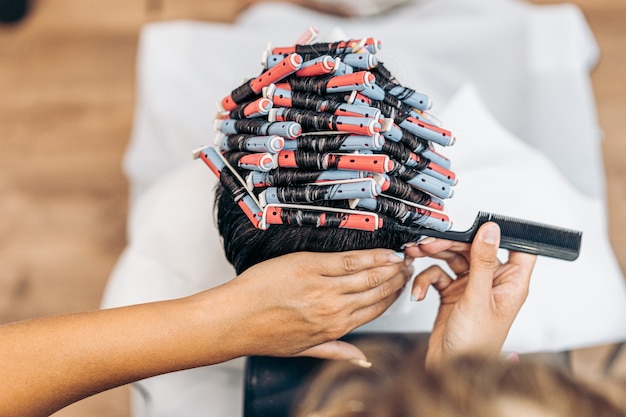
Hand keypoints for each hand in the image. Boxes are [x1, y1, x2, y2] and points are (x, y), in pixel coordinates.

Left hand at [201, 248, 413, 363]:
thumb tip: (362, 359)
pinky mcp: (311, 268)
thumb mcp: (303, 350)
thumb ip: (337, 352)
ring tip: (400, 258)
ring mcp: (323, 289)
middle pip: (375, 292)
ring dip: (388, 266)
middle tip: (408, 267)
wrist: (234, 319)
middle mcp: (333, 310)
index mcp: (334, 329)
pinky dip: (370, 256)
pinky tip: (382, 252)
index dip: (392, 297)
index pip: (373, 310)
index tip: (401, 286)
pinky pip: (349, 261)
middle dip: (396, 279)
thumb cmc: (262, 333)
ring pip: (368, 276)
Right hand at [403, 222, 535, 366]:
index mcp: (509, 284)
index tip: (482, 222)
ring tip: (419, 254)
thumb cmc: (474, 345)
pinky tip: (421, 291)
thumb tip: (490, 231)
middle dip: (450, 244)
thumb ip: (483, 262)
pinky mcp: (452, 295)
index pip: (518, 249)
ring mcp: (470, 289)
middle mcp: (490, 284)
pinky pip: (437, 276)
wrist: (448, 369)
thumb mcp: (477, 298)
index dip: (504, 233)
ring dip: (434, 256)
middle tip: (431, 242)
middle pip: (474, 249)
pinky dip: (425, 280)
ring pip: (452, 259)